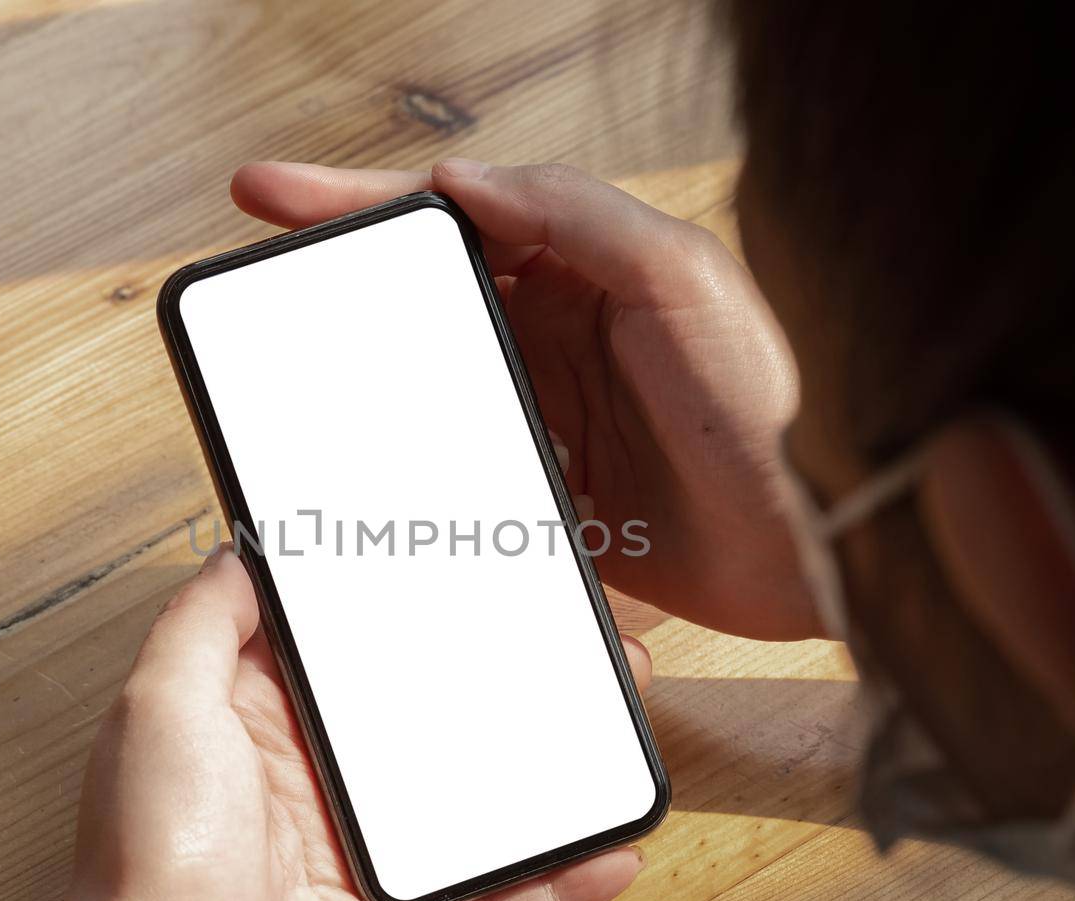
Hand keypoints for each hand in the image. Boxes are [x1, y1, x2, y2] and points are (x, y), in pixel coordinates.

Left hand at [2, 548, 649, 900]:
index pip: (347, 658)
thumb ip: (206, 620)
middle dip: (503, 682)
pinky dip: (555, 882)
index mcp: (256, 731)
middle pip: (429, 726)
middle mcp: (313, 794)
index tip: (472, 573)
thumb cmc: (152, 863)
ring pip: (477, 808)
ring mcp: (363, 868)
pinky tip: (609, 847)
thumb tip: (240, 550)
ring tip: (616, 722)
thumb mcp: (160, 705)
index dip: (405, 615)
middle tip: (576, 641)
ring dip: (548, 771)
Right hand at [230, 159, 814, 639]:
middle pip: (428, 292)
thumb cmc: (765, 406)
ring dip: (372, 370)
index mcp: (586, 265)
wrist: (811, 546)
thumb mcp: (679, 277)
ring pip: (435, 376)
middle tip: (263, 276)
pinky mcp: (552, 486)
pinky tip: (373, 461)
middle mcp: (562, 330)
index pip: (452, 217)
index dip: (359, 201)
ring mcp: (551, 410)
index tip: (274, 196)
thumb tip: (461, 181)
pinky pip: (463, 461)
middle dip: (343, 278)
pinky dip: (417, 459)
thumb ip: (576, 215)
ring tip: (296, 367)